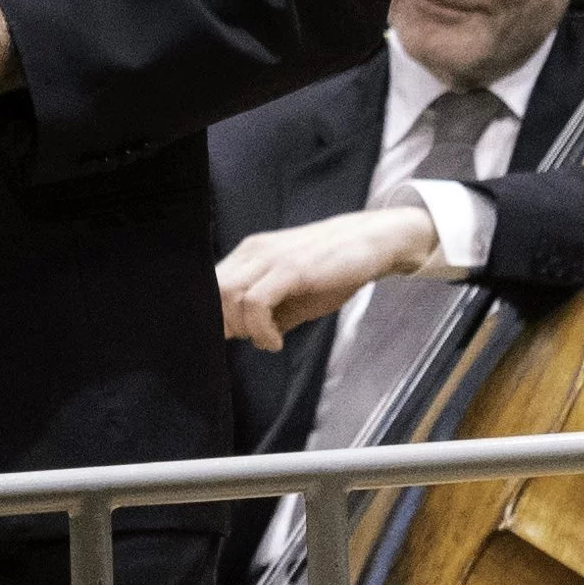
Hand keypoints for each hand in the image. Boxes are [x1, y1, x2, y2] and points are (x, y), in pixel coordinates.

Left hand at [214, 200, 439, 346]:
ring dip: (242, 329)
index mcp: (249, 255)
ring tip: (267, 340)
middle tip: (251, 340)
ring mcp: (270, 257)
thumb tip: (245, 338)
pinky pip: (254, 303)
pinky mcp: (290, 267)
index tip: (233, 339)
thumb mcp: (293, 295)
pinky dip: (259, 330)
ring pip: (226, 297)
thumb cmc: (334, 269)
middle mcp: (253, 252)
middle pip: (211, 293)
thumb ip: (266, 313)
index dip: (214, 319)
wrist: (373, 242)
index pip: (210, 287)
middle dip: (224, 326)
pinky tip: (275, 341)